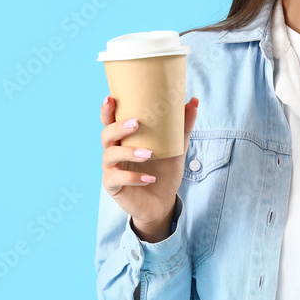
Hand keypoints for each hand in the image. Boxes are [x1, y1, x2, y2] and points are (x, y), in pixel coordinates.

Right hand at [100, 95, 197, 239]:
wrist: (162, 201)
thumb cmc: (164, 171)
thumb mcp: (176, 148)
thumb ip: (182, 127)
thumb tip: (193, 101)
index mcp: (124, 139)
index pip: (110, 121)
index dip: (107, 110)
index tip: (111, 98)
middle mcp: (113, 151)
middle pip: (106, 135)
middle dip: (119, 127)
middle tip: (136, 123)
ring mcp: (111, 169)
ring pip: (110, 155)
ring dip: (129, 152)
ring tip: (148, 154)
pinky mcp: (113, 186)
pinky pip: (117, 179)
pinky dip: (133, 177)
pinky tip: (149, 178)